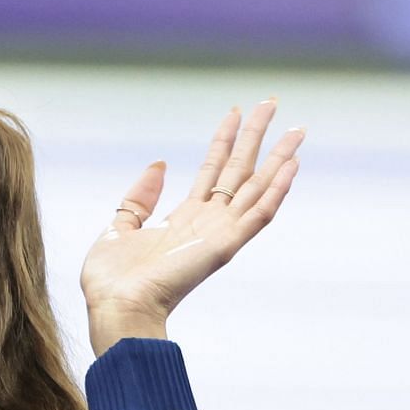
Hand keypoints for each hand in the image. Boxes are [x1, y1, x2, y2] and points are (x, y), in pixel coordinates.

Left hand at [80, 99, 302, 353]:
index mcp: (186, 219)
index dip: (224, 140)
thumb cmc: (112, 280)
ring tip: (297, 128)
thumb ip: (139, 198)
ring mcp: (220, 234)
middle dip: (256, 136)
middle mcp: (209, 223)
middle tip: (272, 103)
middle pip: (240, 171)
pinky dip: (276, 191)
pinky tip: (290, 165)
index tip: (235, 111)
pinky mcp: (225, 246)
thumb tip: (160, 165)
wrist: (115, 307)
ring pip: (258, 188)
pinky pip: (258, 215)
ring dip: (279, 158)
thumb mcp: (119, 226)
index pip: (213, 171)